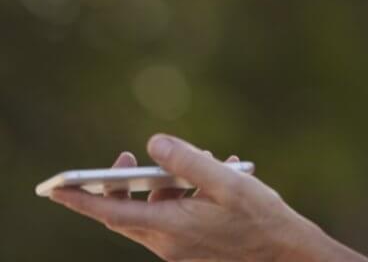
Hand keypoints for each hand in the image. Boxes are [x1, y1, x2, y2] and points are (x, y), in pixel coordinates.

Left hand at [47, 134, 318, 261]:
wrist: (284, 253)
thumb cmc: (258, 216)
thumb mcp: (227, 181)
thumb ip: (188, 161)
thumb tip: (154, 143)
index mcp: (172, 226)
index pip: (114, 213)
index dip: (83, 199)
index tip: (57, 187)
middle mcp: (168, 242)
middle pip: (128, 213)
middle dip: (120, 184)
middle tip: (126, 156)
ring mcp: (179, 248)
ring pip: (154, 211)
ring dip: (166, 184)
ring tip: (204, 161)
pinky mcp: (191, 248)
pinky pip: (173, 217)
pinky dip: (183, 195)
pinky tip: (215, 176)